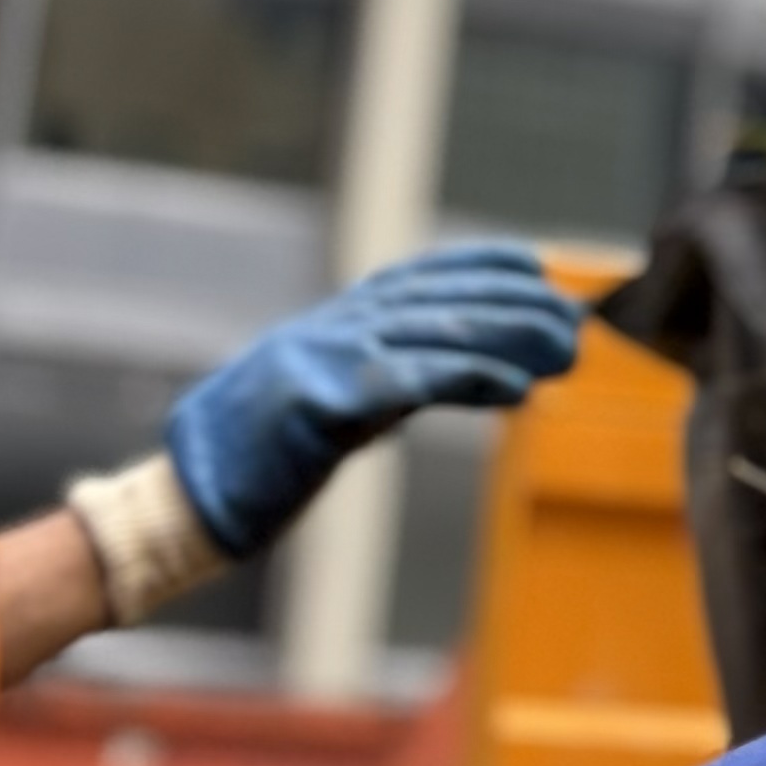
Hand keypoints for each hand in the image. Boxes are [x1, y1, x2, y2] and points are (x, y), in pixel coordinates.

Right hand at [164, 240, 585, 557]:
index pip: (417, 275)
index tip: (534, 262)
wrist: (189, 502)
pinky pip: (410, 382)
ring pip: (435, 332)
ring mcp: (322, 358)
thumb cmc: (262, 462)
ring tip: (566, 350)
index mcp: (331, 323)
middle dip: (514, 302)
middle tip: (575, 319)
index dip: (478, 263)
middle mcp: (331, 327)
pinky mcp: (320, 401)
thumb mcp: (336, 409)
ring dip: (510, 337)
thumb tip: (463, 377)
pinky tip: (516, 389)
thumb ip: (390, 385)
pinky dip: (469, 378)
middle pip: (440, 299)